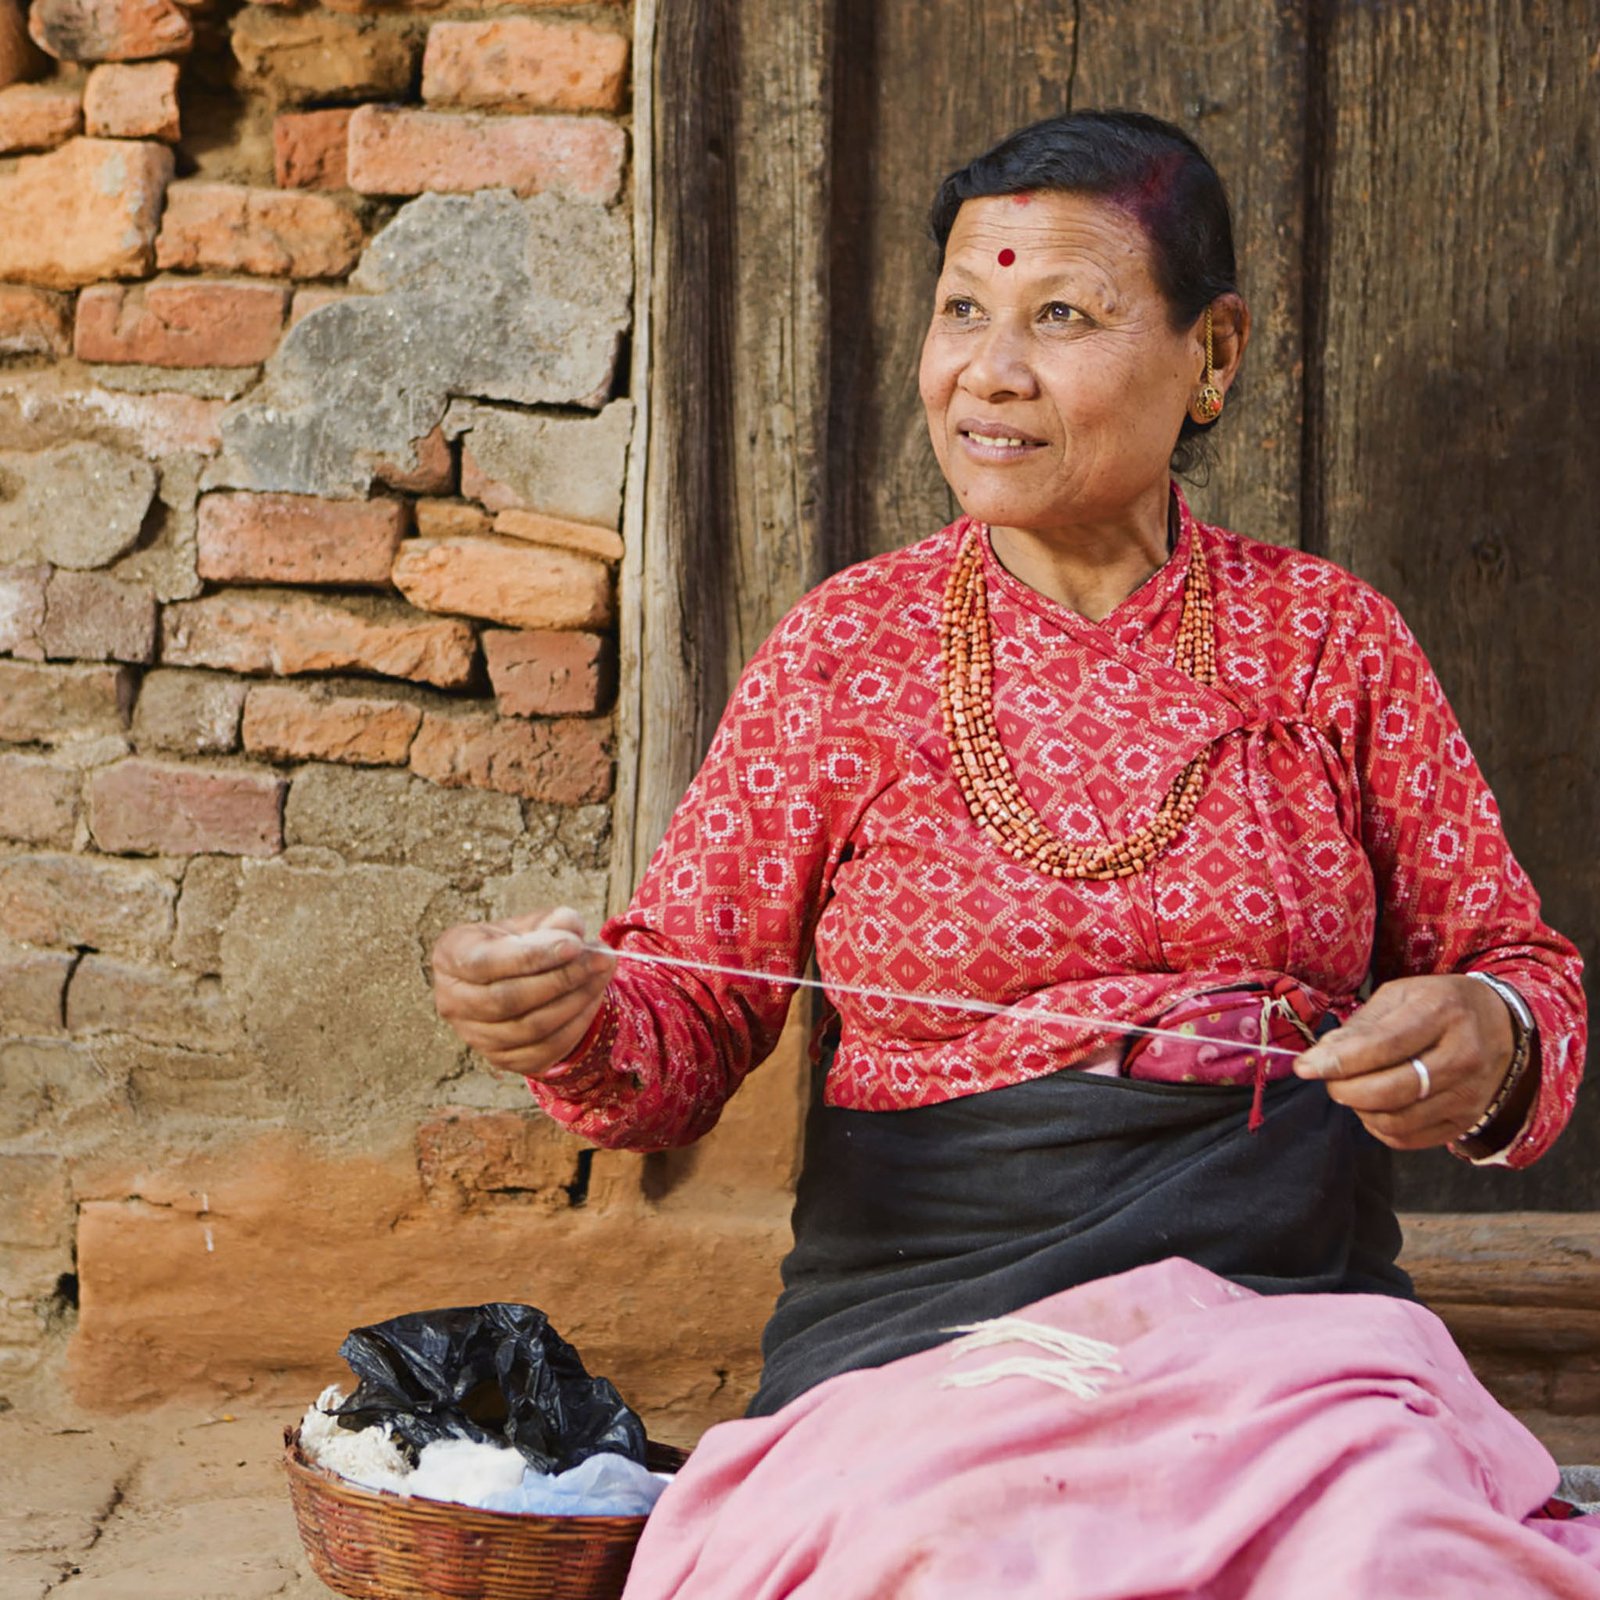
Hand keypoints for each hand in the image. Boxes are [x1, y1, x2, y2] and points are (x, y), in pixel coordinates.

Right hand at [431, 906, 616, 1077]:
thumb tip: (571, 931)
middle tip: (602, 960)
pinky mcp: (501, 1059)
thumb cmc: (520, 943)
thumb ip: (553, 921)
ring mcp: (473, 1035)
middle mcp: (452, 1000)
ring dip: (575, 1002)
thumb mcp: (532, 922)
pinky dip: (575, 1026)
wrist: (514, 977)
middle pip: (507, 1000)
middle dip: (562, 980)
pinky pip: (543, 1050)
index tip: (575, 945)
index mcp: (450, 955)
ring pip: (529, 1028)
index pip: (485, 963)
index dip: (531, 956)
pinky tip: (593, 999)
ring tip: (602, 975)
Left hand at [1291, 974, 1514, 1150]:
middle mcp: (1463, 1056)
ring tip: (1354, 1088)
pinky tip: (1375, 1105)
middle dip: (1344, 1089)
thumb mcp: (1400, 995)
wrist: (1501, 1026)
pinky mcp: (1466, 1122)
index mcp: (1442, 1012)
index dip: (1338, 1061)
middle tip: (1328, 1079)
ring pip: (1396, 1120)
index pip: (1383, 1046)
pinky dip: (1379, 1126)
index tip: (1305, 1067)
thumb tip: (1321, 1056)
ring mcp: (1469, 1094)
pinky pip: (1408, 1139)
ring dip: (1360, 1109)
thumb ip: (1359, 1026)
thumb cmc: (1439, 1005)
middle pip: (1390, 1091)